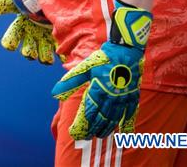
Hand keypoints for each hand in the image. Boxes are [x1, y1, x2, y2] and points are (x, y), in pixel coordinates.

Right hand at [0, 0, 58, 64]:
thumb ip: (8, 2)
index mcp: (21, 26)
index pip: (10, 39)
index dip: (9, 43)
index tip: (10, 45)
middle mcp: (32, 35)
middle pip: (28, 52)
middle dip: (29, 53)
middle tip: (30, 53)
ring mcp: (46, 39)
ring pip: (44, 57)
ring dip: (45, 58)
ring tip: (47, 58)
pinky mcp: (60, 39)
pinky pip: (61, 53)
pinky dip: (62, 56)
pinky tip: (61, 53)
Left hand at [51, 0, 152, 139]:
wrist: (126, 50)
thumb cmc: (103, 58)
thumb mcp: (84, 67)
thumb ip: (70, 81)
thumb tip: (54, 93)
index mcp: (98, 89)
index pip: (88, 111)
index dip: (82, 123)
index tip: (76, 132)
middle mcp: (111, 96)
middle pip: (101, 117)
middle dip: (93, 128)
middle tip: (88, 137)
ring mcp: (123, 97)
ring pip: (114, 117)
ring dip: (107, 128)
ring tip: (101, 135)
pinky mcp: (132, 96)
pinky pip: (130, 113)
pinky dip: (127, 123)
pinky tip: (125, 132)